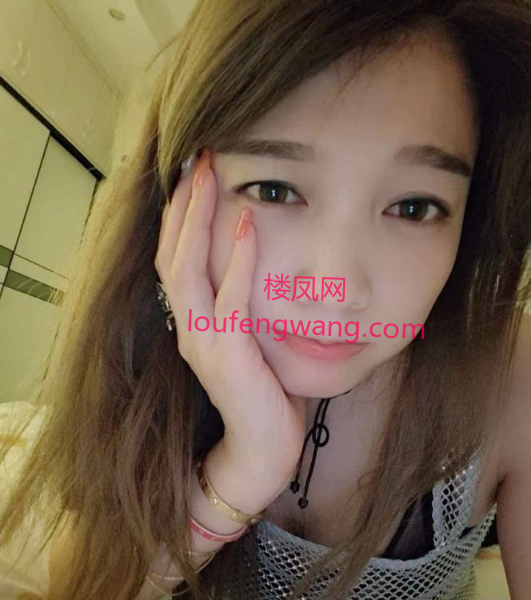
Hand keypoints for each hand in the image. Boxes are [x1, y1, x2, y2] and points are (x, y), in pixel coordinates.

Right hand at [154, 149, 306, 480]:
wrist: (262, 448)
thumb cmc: (261, 391)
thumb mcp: (248, 340)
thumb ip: (243, 305)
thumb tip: (259, 263)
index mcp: (193, 322)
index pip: (176, 259)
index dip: (179, 216)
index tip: (193, 176)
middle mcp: (188, 326)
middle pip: (172, 252)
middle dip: (183, 204)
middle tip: (195, 157)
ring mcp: (202, 340)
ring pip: (187, 267)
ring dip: (198, 217)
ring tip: (209, 174)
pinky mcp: (226, 353)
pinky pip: (228, 297)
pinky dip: (235, 258)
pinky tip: (244, 223)